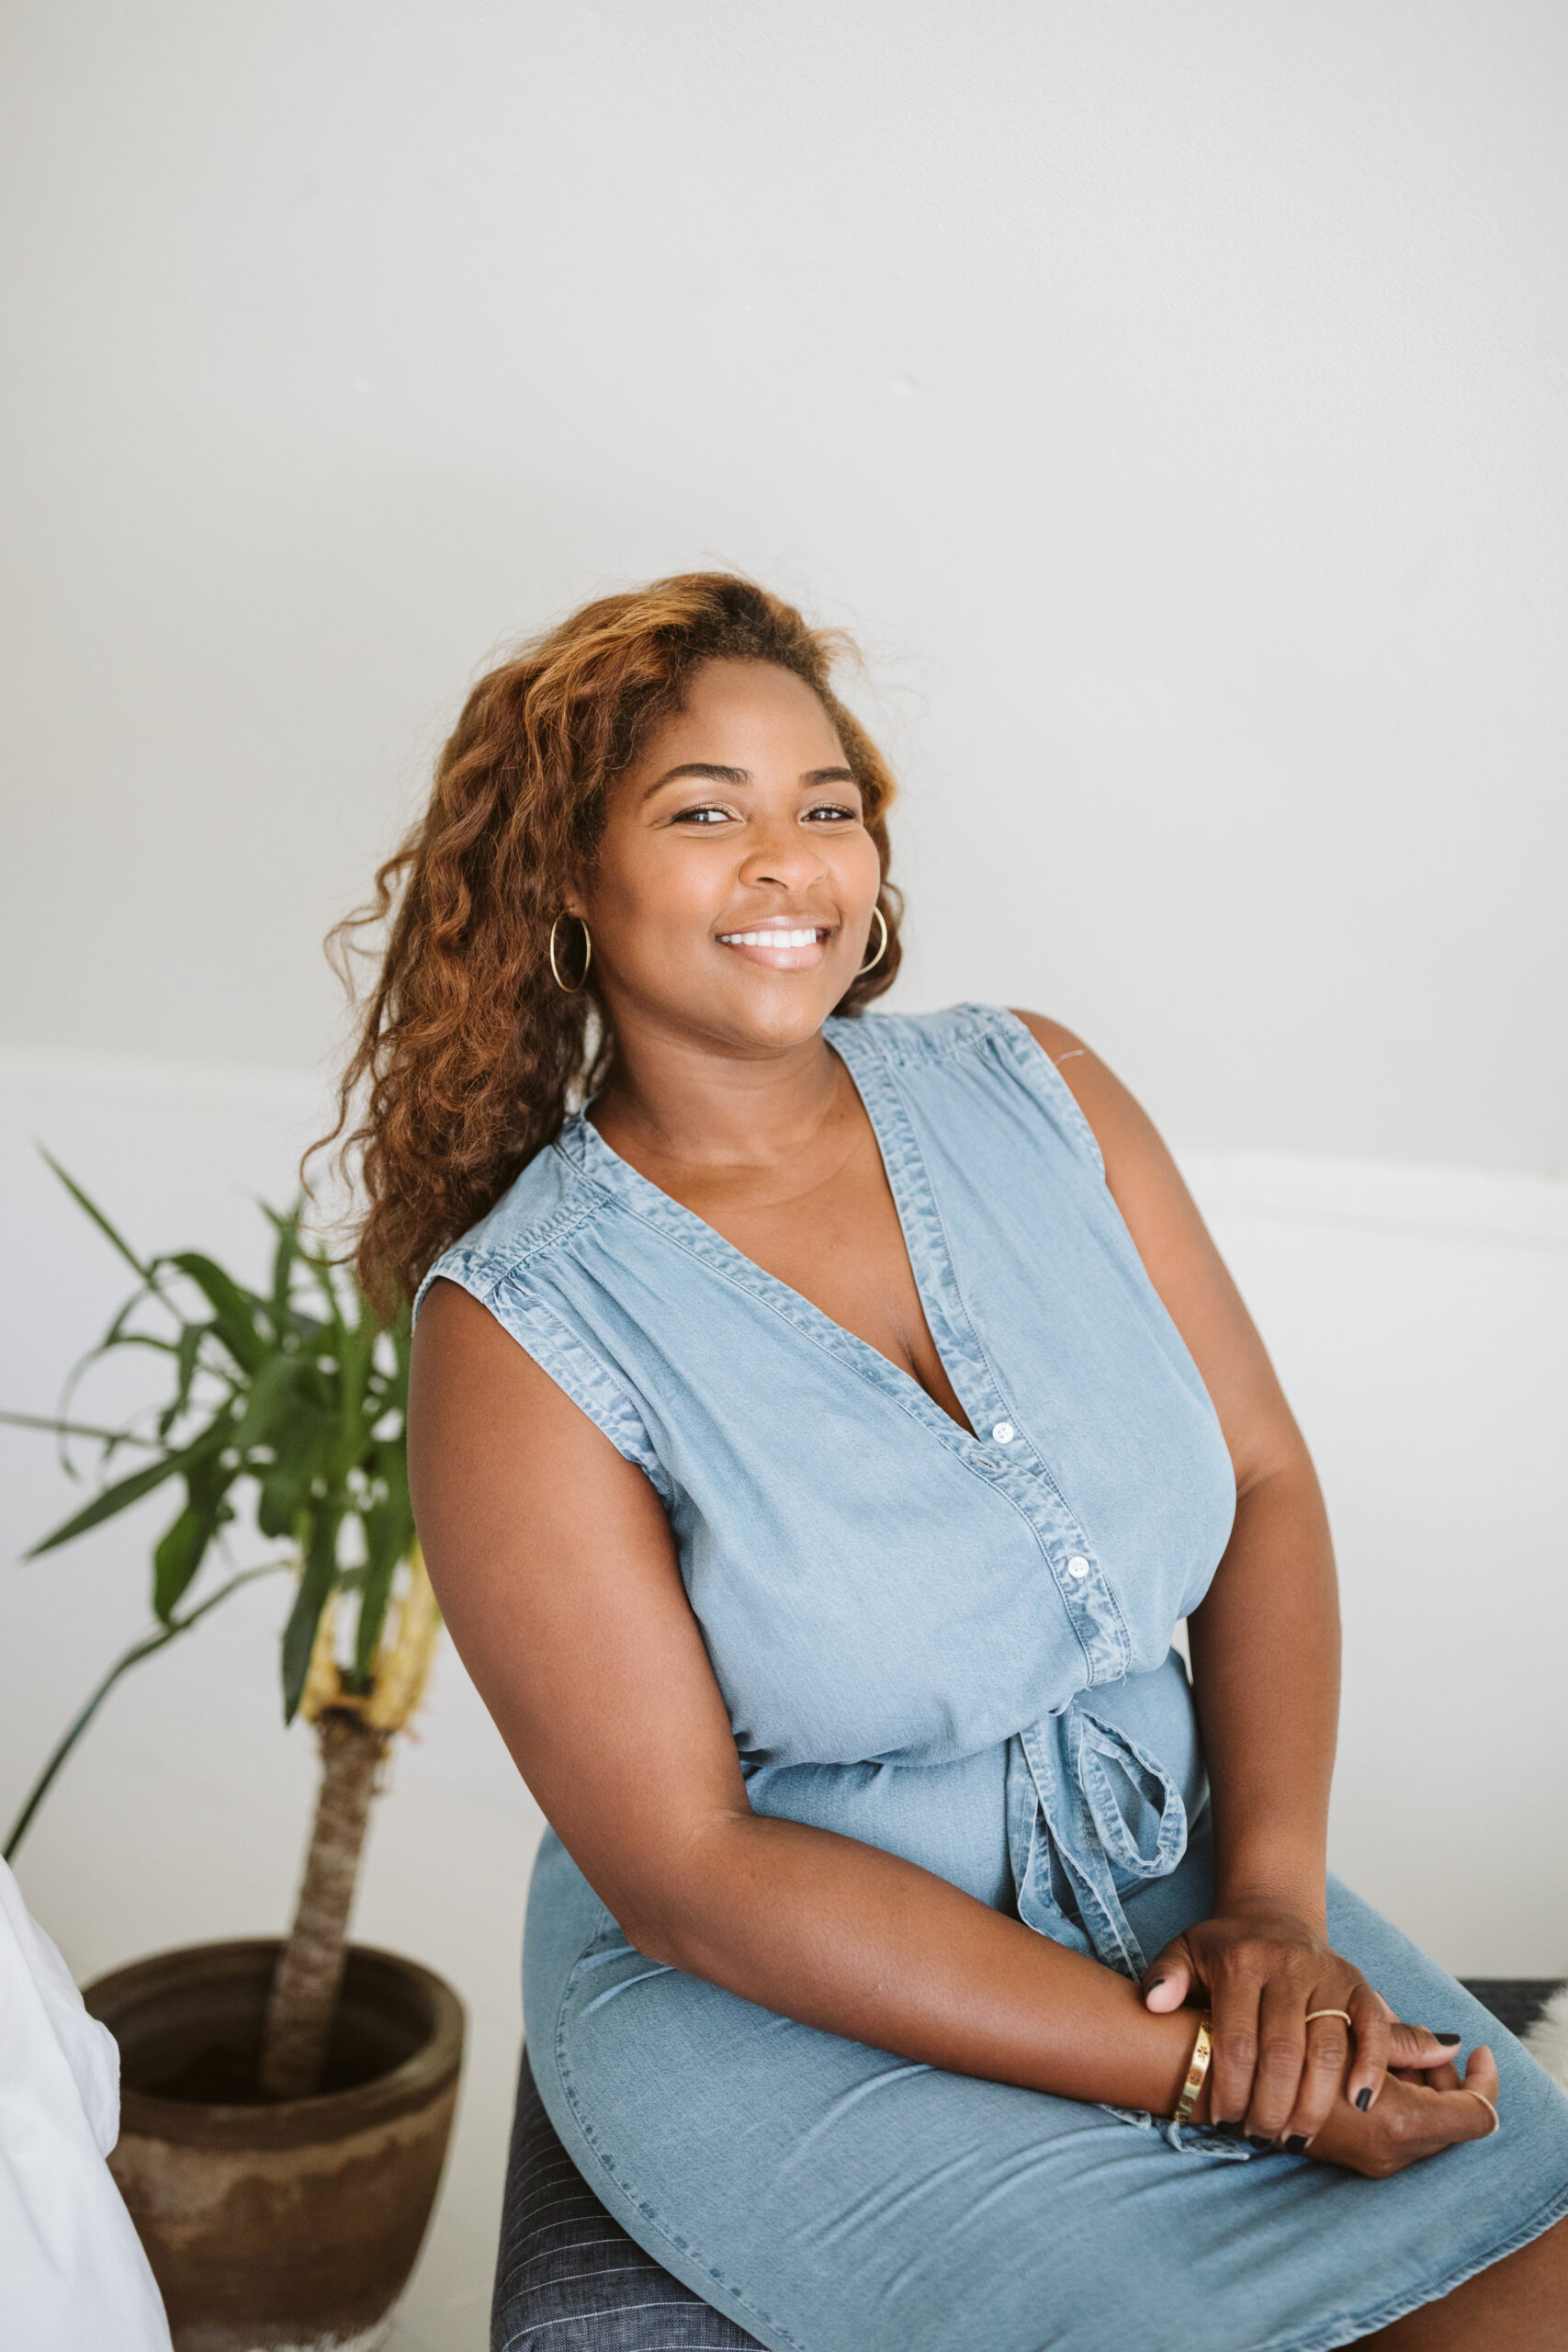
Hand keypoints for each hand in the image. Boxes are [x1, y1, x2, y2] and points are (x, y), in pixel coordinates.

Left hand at [1143, 1903, 1459, 2145]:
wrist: (1273, 1914)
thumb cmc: (1225, 1948)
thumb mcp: (1185, 1951)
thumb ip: (1165, 1976)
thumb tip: (1154, 2003)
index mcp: (1240, 1963)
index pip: (1237, 2041)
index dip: (1231, 2090)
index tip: (1224, 2122)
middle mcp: (1286, 1967)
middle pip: (1284, 2054)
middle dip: (1271, 2107)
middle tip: (1261, 2137)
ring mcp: (1326, 1975)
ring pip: (1328, 2049)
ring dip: (1315, 2103)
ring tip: (1295, 2136)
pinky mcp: (1358, 1983)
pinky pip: (1373, 2027)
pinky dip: (1371, 2066)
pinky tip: (1359, 2103)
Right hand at [1301, 2042, 1500, 2175]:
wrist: (1225, 2074)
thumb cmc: (1291, 2041)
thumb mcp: (1355, 2030)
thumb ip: (1406, 2042)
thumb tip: (1448, 2046)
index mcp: (1401, 2123)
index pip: (1476, 2114)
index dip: (1484, 2081)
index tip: (1481, 2052)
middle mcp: (1391, 2151)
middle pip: (1451, 2120)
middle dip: (1446, 2080)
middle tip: (1425, 2047)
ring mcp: (1372, 2159)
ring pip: (1426, 2126)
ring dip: (1422, 2090)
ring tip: (1393, 2054)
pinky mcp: (1354, 2157)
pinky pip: (1399, 2131)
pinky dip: (1400, 2101)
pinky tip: (1373, 2070)